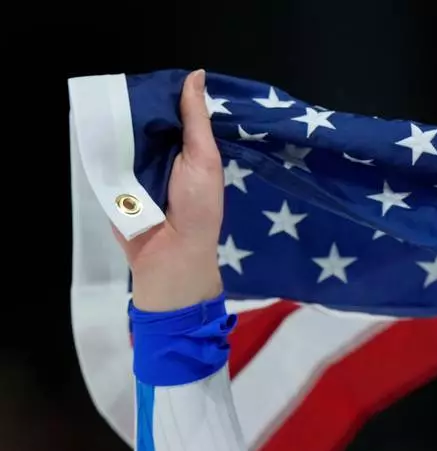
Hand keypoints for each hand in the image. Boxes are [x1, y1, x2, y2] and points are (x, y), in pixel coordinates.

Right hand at [115, 69, 224, 311]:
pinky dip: (100, 136)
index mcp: (189, 146)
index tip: (156, 73)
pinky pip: (104, 150)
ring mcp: (135, 163)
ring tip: (108, 92)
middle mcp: (163, 152)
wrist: (170, 251)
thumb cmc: (197, 206)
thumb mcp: (203, 158)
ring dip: (117, 116)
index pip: (175, 110)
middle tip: (126, 81)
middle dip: (138, 101)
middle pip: (146, 116)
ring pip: (123, 130)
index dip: (165, 92)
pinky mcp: (112, 175)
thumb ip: (196, 120)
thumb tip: (197, 74)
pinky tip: (92, 115)